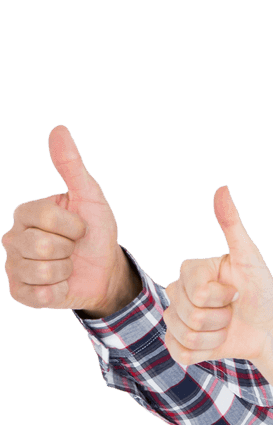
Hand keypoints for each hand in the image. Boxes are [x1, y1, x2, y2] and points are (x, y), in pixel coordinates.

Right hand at [3, 125, 138, 316]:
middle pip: (42, 245)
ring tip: (69, 266)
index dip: (74, 225)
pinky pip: (37, 295)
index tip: (80, 228)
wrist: (106, 269)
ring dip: (66, 271)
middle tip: (74, 249)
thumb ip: (72, 166)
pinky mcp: (21, 292)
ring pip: (41, 271)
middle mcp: (14, 238)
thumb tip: (59, 129)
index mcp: (27, 213)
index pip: (46, 217)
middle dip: (70, 249)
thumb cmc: (96, 231)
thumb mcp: (90, 197)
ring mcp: (15, 266)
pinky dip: (57, 291)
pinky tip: (60, 284)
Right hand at [163, 185, 272, 364]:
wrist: (268, 327)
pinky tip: (217, 341)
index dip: (222, 296)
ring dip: (217, 335)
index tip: (236, 290)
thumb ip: (233, 225)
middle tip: (233, 309)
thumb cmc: (262, 291)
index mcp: (191, 269)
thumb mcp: (251, 258)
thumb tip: (223, 188)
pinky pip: (180, 353)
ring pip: (186, 335)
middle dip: (221, 318)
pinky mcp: (177, 344)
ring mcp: (175, 318)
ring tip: (227, 324)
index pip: (196, 291)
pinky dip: (206, 352)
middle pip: (190, 314)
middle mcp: (177, 291)